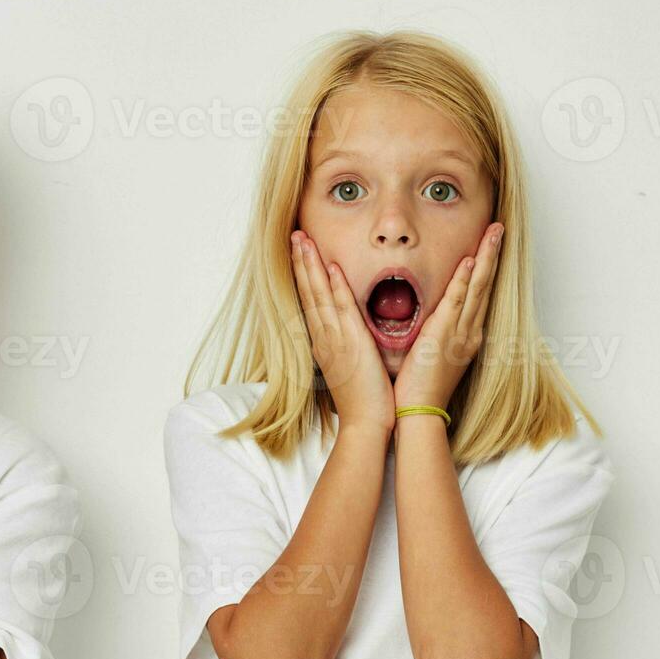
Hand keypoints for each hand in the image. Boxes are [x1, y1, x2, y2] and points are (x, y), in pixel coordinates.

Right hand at [291, 230, 395, 437]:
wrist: (365, 423)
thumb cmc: (362, 400)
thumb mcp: (348, 367)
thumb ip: (345, 346)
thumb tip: (346, 333)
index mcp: (323, 341)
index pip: (309, 300)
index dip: (303, 274)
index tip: (298, 252)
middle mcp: (324, 336)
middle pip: (308, 291)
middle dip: (300, 262)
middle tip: (294, 235)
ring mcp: (335, 338)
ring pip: (319, 294)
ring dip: (311, 265)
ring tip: (303, 240)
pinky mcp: (351, 342)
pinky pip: (341, 308)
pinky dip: (335, 287)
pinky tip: (331, 267)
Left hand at [392, 221, 503, 410]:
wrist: (417, 414)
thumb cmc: (418, 388)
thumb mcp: (431, 356)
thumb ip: (434, 334)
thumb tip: (429, 321)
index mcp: (465, 336)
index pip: (478, 294)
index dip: (485, 267)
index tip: (488, 244)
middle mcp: (468, 332)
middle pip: (485, 285)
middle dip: (492, 254)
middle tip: (499, 227)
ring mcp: (460, 334)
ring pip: (477, 288)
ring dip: (485, 258)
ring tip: (493, 232)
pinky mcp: (444, 338)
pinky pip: (456, 304)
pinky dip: (465, 282)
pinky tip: (470, 261)